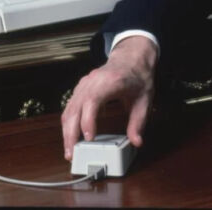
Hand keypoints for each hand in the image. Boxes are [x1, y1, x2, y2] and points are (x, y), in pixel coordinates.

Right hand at [61, 36, 157, 159]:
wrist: (131, 58)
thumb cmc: (137, 76)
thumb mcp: (145, 99)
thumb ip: (139, 122)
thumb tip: (137, 142)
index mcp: (110, 81)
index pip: (92, 101)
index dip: (88, 120)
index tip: (89, 138)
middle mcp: (93, 81)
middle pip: (75, 108)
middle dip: (71, 133)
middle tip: (72, 154)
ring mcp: (84, 84)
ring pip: (69, 109)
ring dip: (66, 131)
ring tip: (69, 151)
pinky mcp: (81, 89)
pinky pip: (70, 107)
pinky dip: (68, 123)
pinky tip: (70, 137)